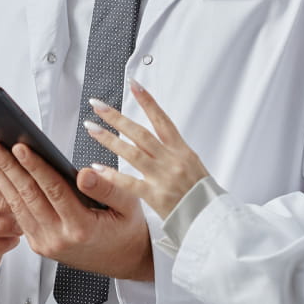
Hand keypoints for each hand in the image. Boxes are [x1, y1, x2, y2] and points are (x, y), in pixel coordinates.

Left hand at [0, 140, 153, 281]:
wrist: (124, 259)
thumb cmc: (127, 228)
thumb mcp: (129, 204)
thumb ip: (107, 187)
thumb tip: (84, 172)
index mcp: (82, 228)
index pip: (52, 190)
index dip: (35, 167)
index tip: (20, 146)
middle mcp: (59, 239)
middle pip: (28, 196)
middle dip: (7, 167)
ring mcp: (46, 244)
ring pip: (17, 206)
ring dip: (0, 178)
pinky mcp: (39, 246)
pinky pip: (19, 216)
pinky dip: (6, 193)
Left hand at [84, 80, 209, 219]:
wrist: (212, 219)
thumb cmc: (202, 194)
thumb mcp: (193, 165)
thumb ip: (173, 152)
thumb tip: (157, 139)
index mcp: (182, 150)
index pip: (161, 119)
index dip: (147, 101)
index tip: (133, 85)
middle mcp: (172, 160)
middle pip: (140, 133)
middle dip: (117, 117)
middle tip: (98, 105)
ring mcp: (163, 177)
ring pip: (131, 152)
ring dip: (109, 139)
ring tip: (91, 128)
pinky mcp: (155, 196)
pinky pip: (129, 183)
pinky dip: (111, 175)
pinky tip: (96, 167)